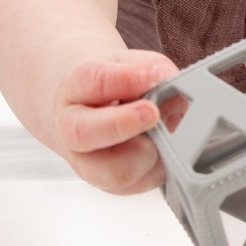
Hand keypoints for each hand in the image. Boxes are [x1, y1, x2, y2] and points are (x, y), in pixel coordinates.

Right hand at [52, 50, 178, 194]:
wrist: (79, 104)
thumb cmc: (107, 80)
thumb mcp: (127, 61)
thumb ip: (150, 69)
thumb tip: (172, 86)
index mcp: (76, 87)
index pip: (94, 82)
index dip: (124, 80)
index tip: (150, 77)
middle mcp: (73, 128)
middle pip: (87, 133)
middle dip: (124, 124)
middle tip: (153, 113)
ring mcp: (88, 161)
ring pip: (113, 171)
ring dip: (148, 153)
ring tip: (166, 133)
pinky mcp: (110, 184)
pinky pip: (138, 184)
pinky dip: (158, 166)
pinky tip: (165, 148)